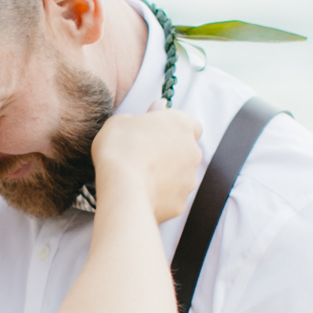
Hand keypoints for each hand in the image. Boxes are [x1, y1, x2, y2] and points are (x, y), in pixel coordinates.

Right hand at [91, 105, 203, 220]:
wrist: (122, 188)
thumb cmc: (119, 148)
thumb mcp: (119, 121)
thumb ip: (140, 116)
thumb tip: (155, 109)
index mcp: (181, 124)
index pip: (190, 125)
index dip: (174, 130)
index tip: (157, 134)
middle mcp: (193, 151)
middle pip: (186, 151)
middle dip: (171, 154)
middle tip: (145, 157)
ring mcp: (189, 179)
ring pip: (181, 176)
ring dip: (166, 176)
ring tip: (140, 179)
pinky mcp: (181, 203)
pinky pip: (171, 198)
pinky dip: (160, 197)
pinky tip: (141, 195)